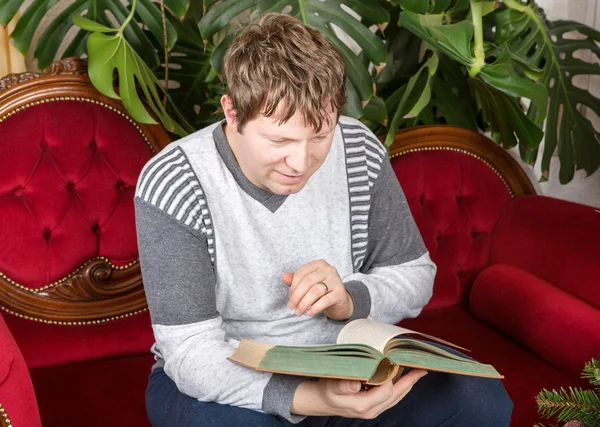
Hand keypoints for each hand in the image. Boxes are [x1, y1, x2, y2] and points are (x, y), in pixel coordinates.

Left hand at [283, 259, 353, 319]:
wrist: (339, 302)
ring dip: (304, 303)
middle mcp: (328, 269)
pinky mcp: (340, 292)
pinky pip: (325, 300)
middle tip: (292, 307)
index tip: (290, 297)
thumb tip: (284, 277)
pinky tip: (309, 313)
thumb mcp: (307, 285)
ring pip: (315, 291)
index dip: (293, 286)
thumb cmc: (321, 291)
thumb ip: (295, 280)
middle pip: (307, 282)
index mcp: (319, 264)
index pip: (301, 273)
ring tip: (299, 311)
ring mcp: (336, 280)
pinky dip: (315, 308)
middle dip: (297, 296)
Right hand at [291, 369, 427, 417]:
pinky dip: (399, 387)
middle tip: (421, 369)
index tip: (393, 362)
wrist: (320, 401)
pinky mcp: (373, 406)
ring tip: (417, 372)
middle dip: (409, 382)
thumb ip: (343, 385)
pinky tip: (402, 377)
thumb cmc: (326, 391)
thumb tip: (356, 383)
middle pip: (396, 395)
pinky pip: (391, 398)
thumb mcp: (330, 385)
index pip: (386, 390)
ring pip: (396, 397)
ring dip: (407, 384)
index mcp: (363, 405)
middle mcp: (371, 410)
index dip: (391, 376)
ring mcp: (373, 409)